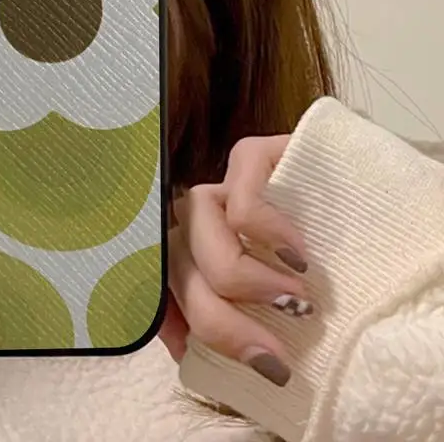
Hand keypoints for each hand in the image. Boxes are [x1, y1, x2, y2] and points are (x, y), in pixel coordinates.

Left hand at [160, 135, 309, 384]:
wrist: (361, 195)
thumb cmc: (314, 262)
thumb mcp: (268, 302)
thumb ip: (230, 318)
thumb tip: (202, 355)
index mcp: (188, 254)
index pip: (156, 284)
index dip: (168, 324)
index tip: (197, 357)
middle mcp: (194, 218)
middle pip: (176, 266)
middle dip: (222, 323)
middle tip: (275, 355)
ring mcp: (220, 185)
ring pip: (198, 230)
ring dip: (247, 279)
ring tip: (295, 301)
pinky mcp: (249, 158)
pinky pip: (241, 201)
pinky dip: (268, 235)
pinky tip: (299, 257)